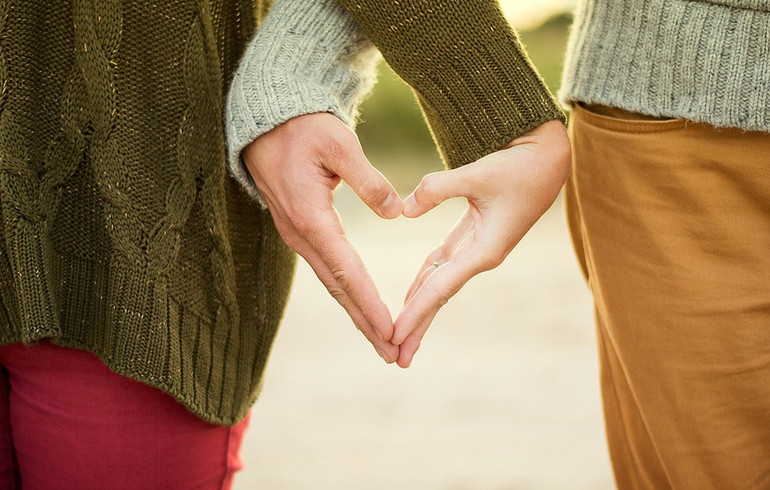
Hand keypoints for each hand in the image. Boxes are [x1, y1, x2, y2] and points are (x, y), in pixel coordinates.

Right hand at [242, 113, 402, 362]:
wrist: (265, 122)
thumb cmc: (303, 128)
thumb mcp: (339, 144)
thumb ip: (368, 179)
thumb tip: (395, 212)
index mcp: (311, 217)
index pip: (347, 270)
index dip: (370, 303)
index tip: (391, 330)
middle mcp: (301, 234)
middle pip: (338, 288)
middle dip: (365, 323)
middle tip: (392, 353)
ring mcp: (297, 235)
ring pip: (331, 283)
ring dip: (356, 313)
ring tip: (381, 340)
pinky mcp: (299, 230)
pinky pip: (326, 269)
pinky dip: (346, 292)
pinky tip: (360, 305)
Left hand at [393, 119, 570, 366]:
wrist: (547, 158)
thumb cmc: (519, 166)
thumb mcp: (478, 173)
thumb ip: (437, 189)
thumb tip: (403, 211)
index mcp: (485, 251)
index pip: (440, 289)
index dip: (415, 313)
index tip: (394, 336)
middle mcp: (480, 256)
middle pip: (439, 297)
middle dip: (417, 327)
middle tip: (395, 357)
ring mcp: (477, 249)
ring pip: (440, 284)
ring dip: (419, 308)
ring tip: (399, 335)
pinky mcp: (474, 236)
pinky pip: (443, 265)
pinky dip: (425, 280)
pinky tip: (411, 295)